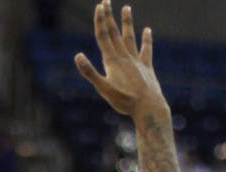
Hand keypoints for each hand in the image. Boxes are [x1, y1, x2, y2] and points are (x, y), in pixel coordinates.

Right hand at [75, 2, 163, 118]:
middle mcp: (124, 57)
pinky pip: (146, 50)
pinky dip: (146, 39)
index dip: (100, 21)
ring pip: (130, 37)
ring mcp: (136, 60)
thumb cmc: (124, 101)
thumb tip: (77, 56)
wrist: (148, 107)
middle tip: (105, 1)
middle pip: (114, 33)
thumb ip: (90, 72)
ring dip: (127, 22)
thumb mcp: (103, 89)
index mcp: (112, 61)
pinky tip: (147, 30)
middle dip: (109, 17)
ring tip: (126, 7)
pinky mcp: (146, 67)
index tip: (99, 7)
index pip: (104, 37)